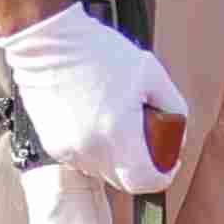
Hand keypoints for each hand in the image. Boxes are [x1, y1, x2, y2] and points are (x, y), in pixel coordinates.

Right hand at [0, 2, 188, 196]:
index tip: (170, 160)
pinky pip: (81, 158)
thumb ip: (174, 107)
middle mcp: (90, 150)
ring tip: (116, 120)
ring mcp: (67, 150)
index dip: (164, 175)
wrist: (46, 42)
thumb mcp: (151, 72)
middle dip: (141, 165)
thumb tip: (177, 135)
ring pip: (102, 170)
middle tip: (148, 138)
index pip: (145, 181)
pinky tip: (93, 117)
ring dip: (115, 156)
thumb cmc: (97, 52)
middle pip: (124, 180)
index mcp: (117, 134)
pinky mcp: (51, 145)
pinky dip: (93, 147)